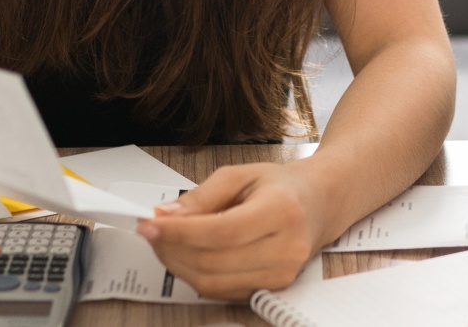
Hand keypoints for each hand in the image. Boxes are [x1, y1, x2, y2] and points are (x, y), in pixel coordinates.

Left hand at [137, 162, 326, 299]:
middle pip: (213, 261)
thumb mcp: (240, 175)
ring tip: (165, 242)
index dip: (179, 232)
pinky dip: (194, 275)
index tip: (150, 224)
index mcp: (282, 210)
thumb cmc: (281, 188)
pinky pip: (220, 292)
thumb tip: (167, 216)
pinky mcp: (270, 289)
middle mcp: (287, 248)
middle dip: (171, 248)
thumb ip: (200, 196)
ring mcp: (281, 274)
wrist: (317, 206)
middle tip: (151, 231)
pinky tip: (185, 255)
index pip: (222, 231)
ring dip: (178, 265)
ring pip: (212, 283)